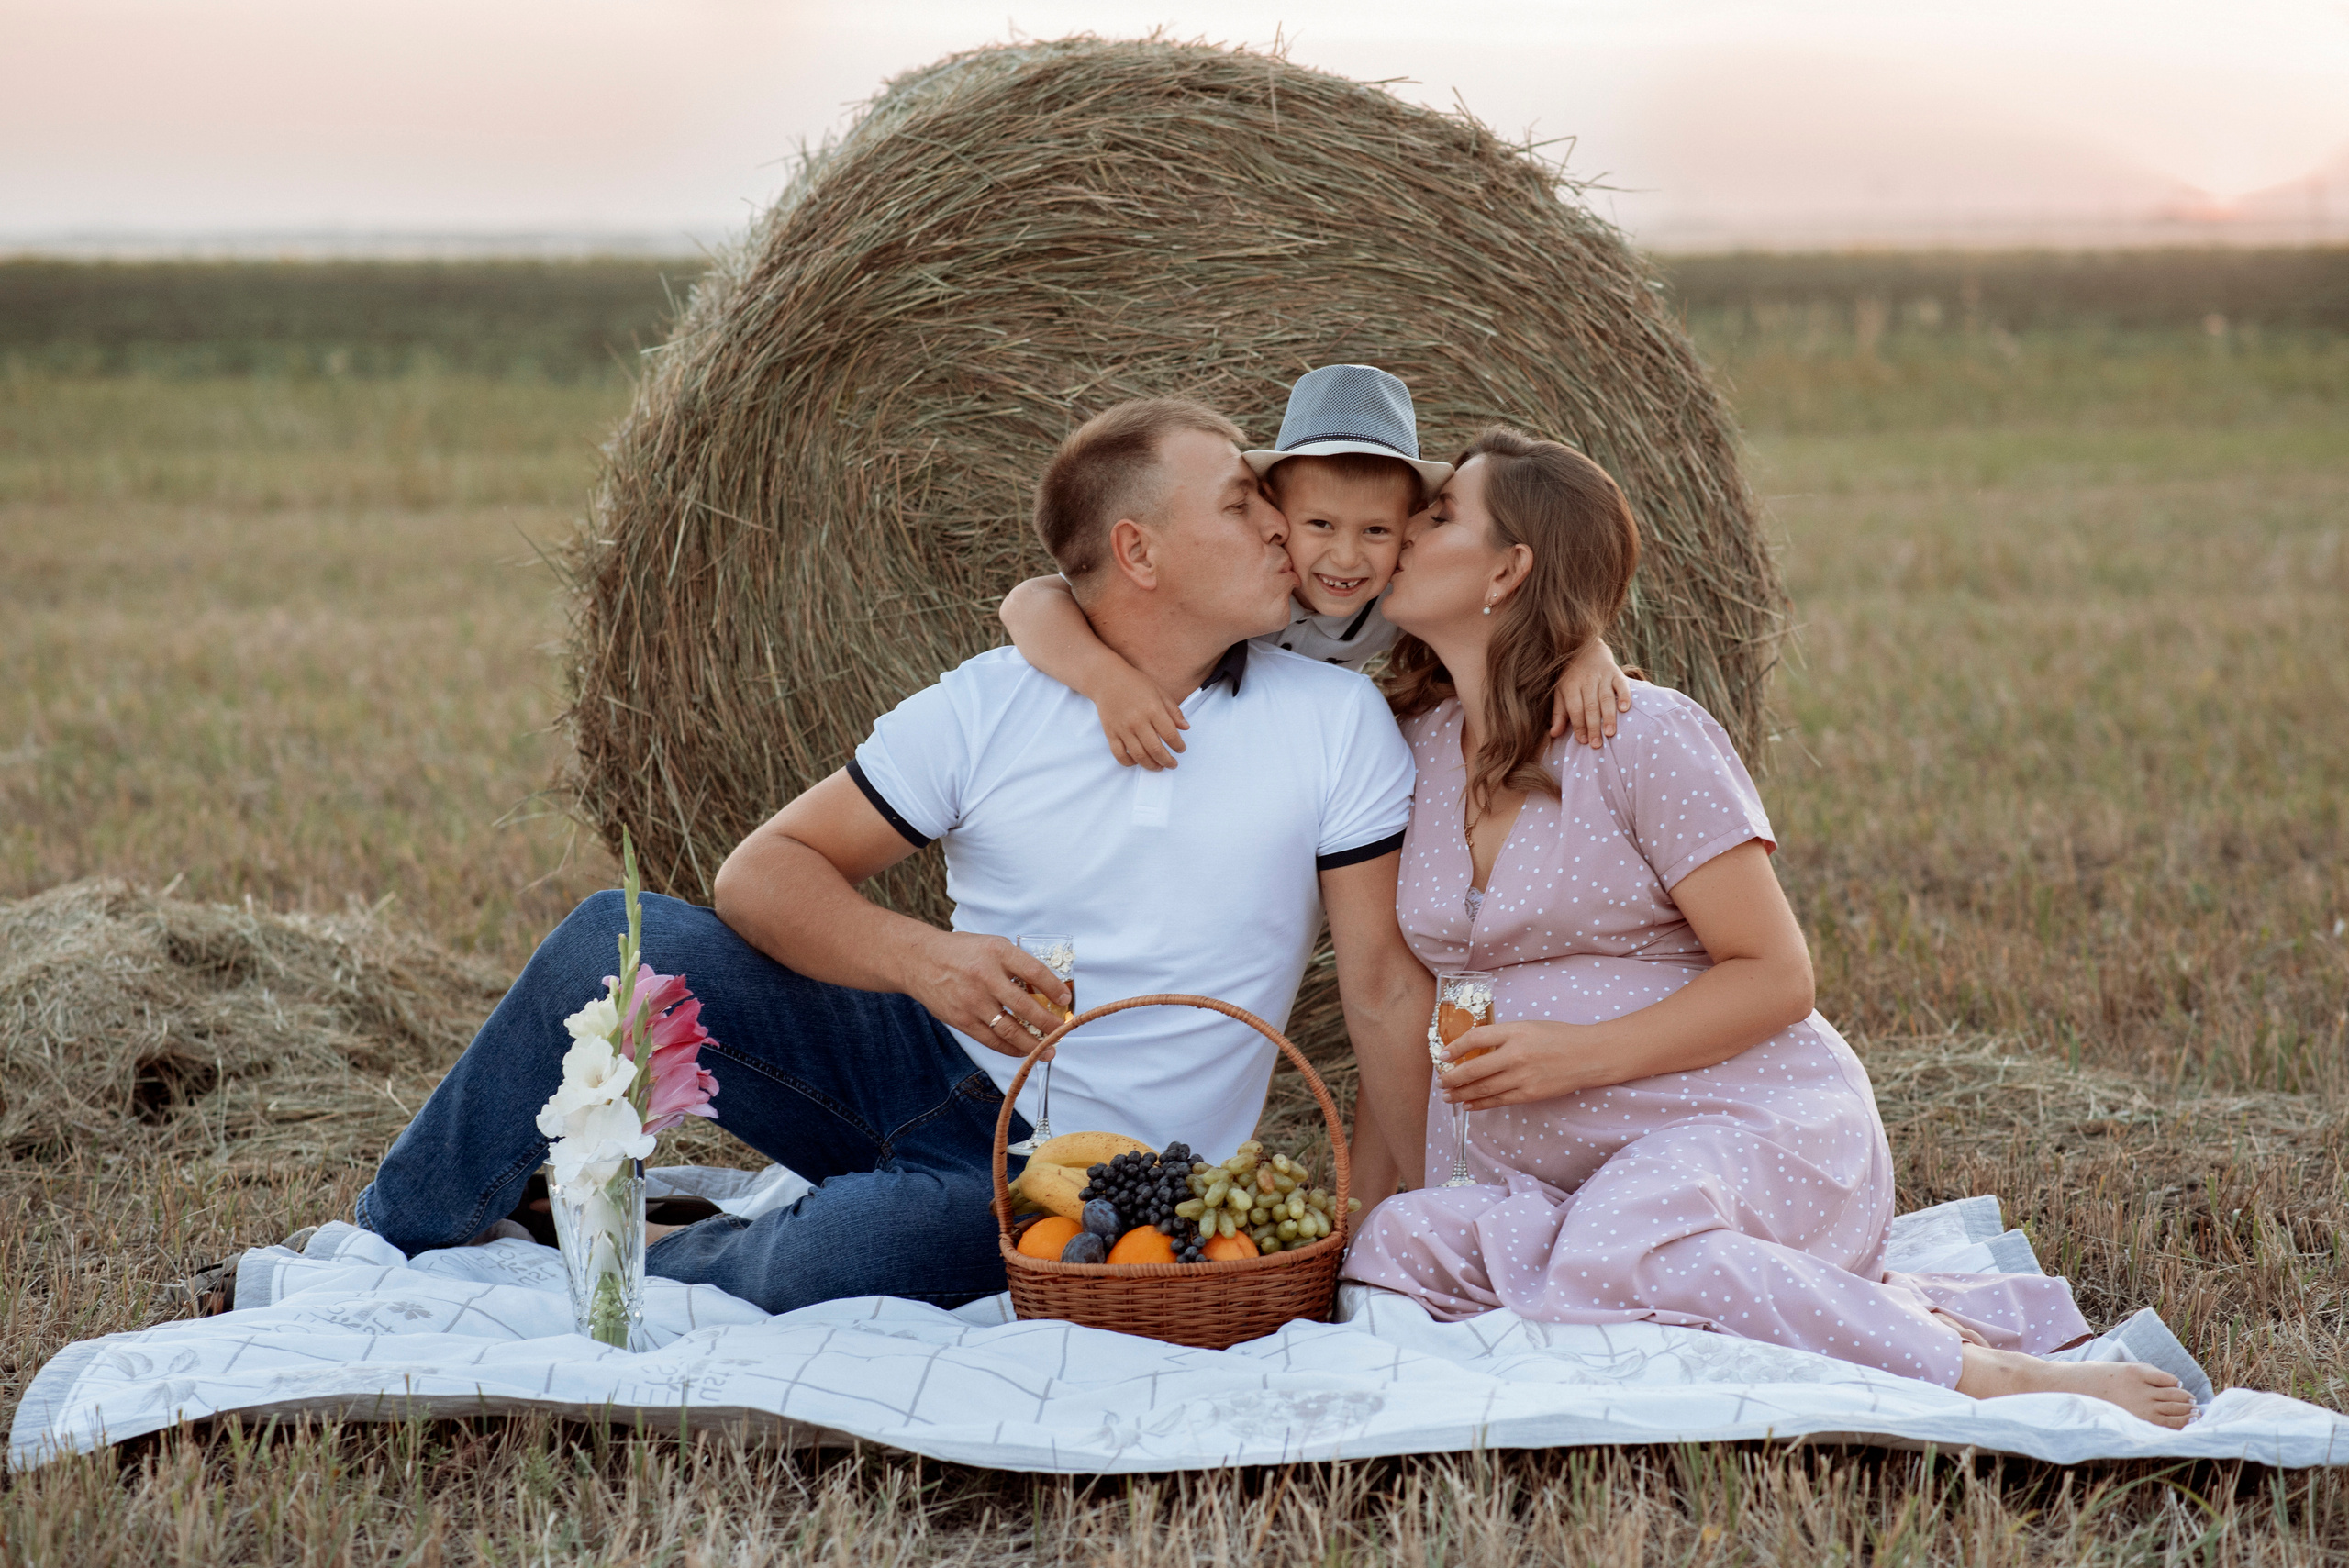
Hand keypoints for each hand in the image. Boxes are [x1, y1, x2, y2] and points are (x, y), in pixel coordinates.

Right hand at [910, 931, 1072, 1057]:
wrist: (919, 960)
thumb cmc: (961, 952)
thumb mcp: (992, 945)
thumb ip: (1016, 963)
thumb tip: (1046, 989)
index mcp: (997, 953)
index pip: (1034, 971)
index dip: (1054, 988)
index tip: (1066, 1000)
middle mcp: (985, 977)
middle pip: (1025, 1006)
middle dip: (1049, 1023)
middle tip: (1062, 1031)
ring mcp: (973, 1001)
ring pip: (1009, 1030)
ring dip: (1033, 1044)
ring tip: (1048, 1051)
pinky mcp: (962, 1020)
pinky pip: (991, 1040)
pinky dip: (1011, 1048)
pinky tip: (1023, 1051)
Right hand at [1093, 664, 1188, 769]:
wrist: (1106, 679)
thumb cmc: (1135, 683)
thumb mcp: (1159, 692)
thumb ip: (1173, 711)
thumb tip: (1186, 728)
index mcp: (1153, 709)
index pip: (1170, 735)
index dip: (1179, 746)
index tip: (1181, 749)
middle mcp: (1138, 721)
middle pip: (1156, 749)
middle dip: (1167, 761)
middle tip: (1173, 764)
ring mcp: (1123, 729)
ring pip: (1139, 756)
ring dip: (1151, 766)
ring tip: (1159, 767)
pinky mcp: (1110, 733)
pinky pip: (1120, 755)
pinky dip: (1129, 762)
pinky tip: (1137, 761)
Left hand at [1437, 1020, 1597, 1110]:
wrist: (1589, 1055)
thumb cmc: (1558, 1037)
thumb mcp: (1527, 1026)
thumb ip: (1502, 1036)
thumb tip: (1473, 1049)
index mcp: (1514, 1031)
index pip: (1475, 1038)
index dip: (1454, 1048)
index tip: (1442, 1055)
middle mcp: (1516, 1054)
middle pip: (1473, 1069)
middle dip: (1452, 1078)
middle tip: (1440, 1081)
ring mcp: (1522, 1076)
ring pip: (1482, 1089)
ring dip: (1461, 1094)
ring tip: (1448, 1096)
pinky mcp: (1530, 1094)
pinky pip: (1498, 1101)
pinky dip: (1480, 1104)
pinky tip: (1468, 1105)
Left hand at [1548, 640, 1631, 748]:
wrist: (1585, 647)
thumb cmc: (1571, 676)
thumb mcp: (1560, 692)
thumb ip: (1559, 713)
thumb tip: (1553, 734)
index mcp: (1570, 686)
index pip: (1575, 709)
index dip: (1579, 725)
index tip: (1583, 741)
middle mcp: (1586, 680)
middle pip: (1590, 706)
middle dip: (1593, 726)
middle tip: (1596, 744)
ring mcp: (1602, 675)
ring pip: (1605, 697)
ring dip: (1609, 716)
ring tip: (1610, 733)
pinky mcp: (1616, 671)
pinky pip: (1621, 684)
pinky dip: (1624, 696)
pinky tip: (1624, 709)